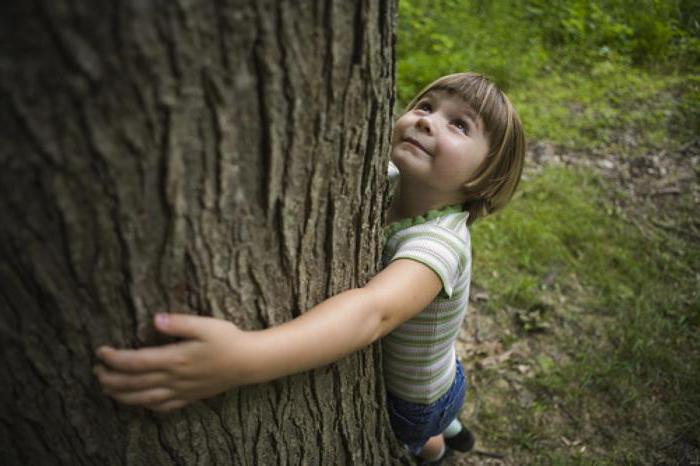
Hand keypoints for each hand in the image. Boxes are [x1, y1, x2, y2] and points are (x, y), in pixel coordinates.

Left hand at [94, 313, 253, 411]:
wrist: (249, 362)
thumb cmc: (229, 339)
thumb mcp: (206, 325)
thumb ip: (180, 322)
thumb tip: (155, 319)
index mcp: (175, 358)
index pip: (135, 362)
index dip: (114, 359)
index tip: (100, 352)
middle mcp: (174, 378)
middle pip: (134, 383)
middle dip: (111, 379)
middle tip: (96, 371)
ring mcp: (182, 390)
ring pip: (144, 398)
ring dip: (122, 395)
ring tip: (108, 389)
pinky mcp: (190, 396)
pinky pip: (163, 406)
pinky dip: (146, 405)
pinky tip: (140, 402)